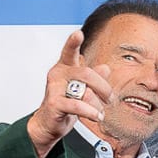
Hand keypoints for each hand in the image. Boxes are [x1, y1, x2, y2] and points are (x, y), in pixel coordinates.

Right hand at [26, 30, 112, 157]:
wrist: (48, 124)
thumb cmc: (64, 105)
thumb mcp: (82, 89)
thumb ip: (94, 78)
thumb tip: (105, 68)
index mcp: (65, 67)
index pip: (69, 52)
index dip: (73, 43)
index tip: (78, 34)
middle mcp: (58, 74)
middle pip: (87, 74)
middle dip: (103, 88)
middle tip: (110, 99)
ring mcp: (54, 88)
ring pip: (85, 91)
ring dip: (97, 105)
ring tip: (99, 113)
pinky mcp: (54, 103)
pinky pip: (78, 105)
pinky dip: (90, 112)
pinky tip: (96, 116)